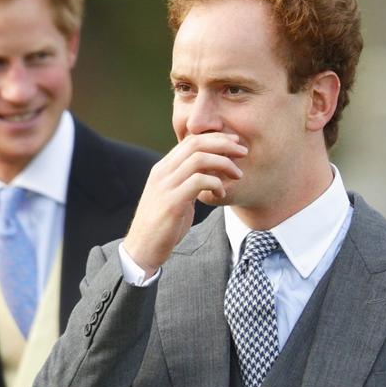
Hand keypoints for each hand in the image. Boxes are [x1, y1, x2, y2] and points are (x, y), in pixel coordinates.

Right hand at [122, 132, 245, 275]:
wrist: (142, 248)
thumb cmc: (163, 225)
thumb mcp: (175, 196)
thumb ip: (188, 181)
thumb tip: (210, 172)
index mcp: (163, 168)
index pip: (190, 140)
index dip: (216, 138)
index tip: (235, 143)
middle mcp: (162, 172)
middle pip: (196, 144)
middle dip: (224, 144)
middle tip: (243, 152)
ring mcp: (165, 186)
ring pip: (199, 159)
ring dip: (224, 163)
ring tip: (238, 174)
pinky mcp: (172, 202)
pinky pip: (198, 181)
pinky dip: (216, 183)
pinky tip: (221, 193)